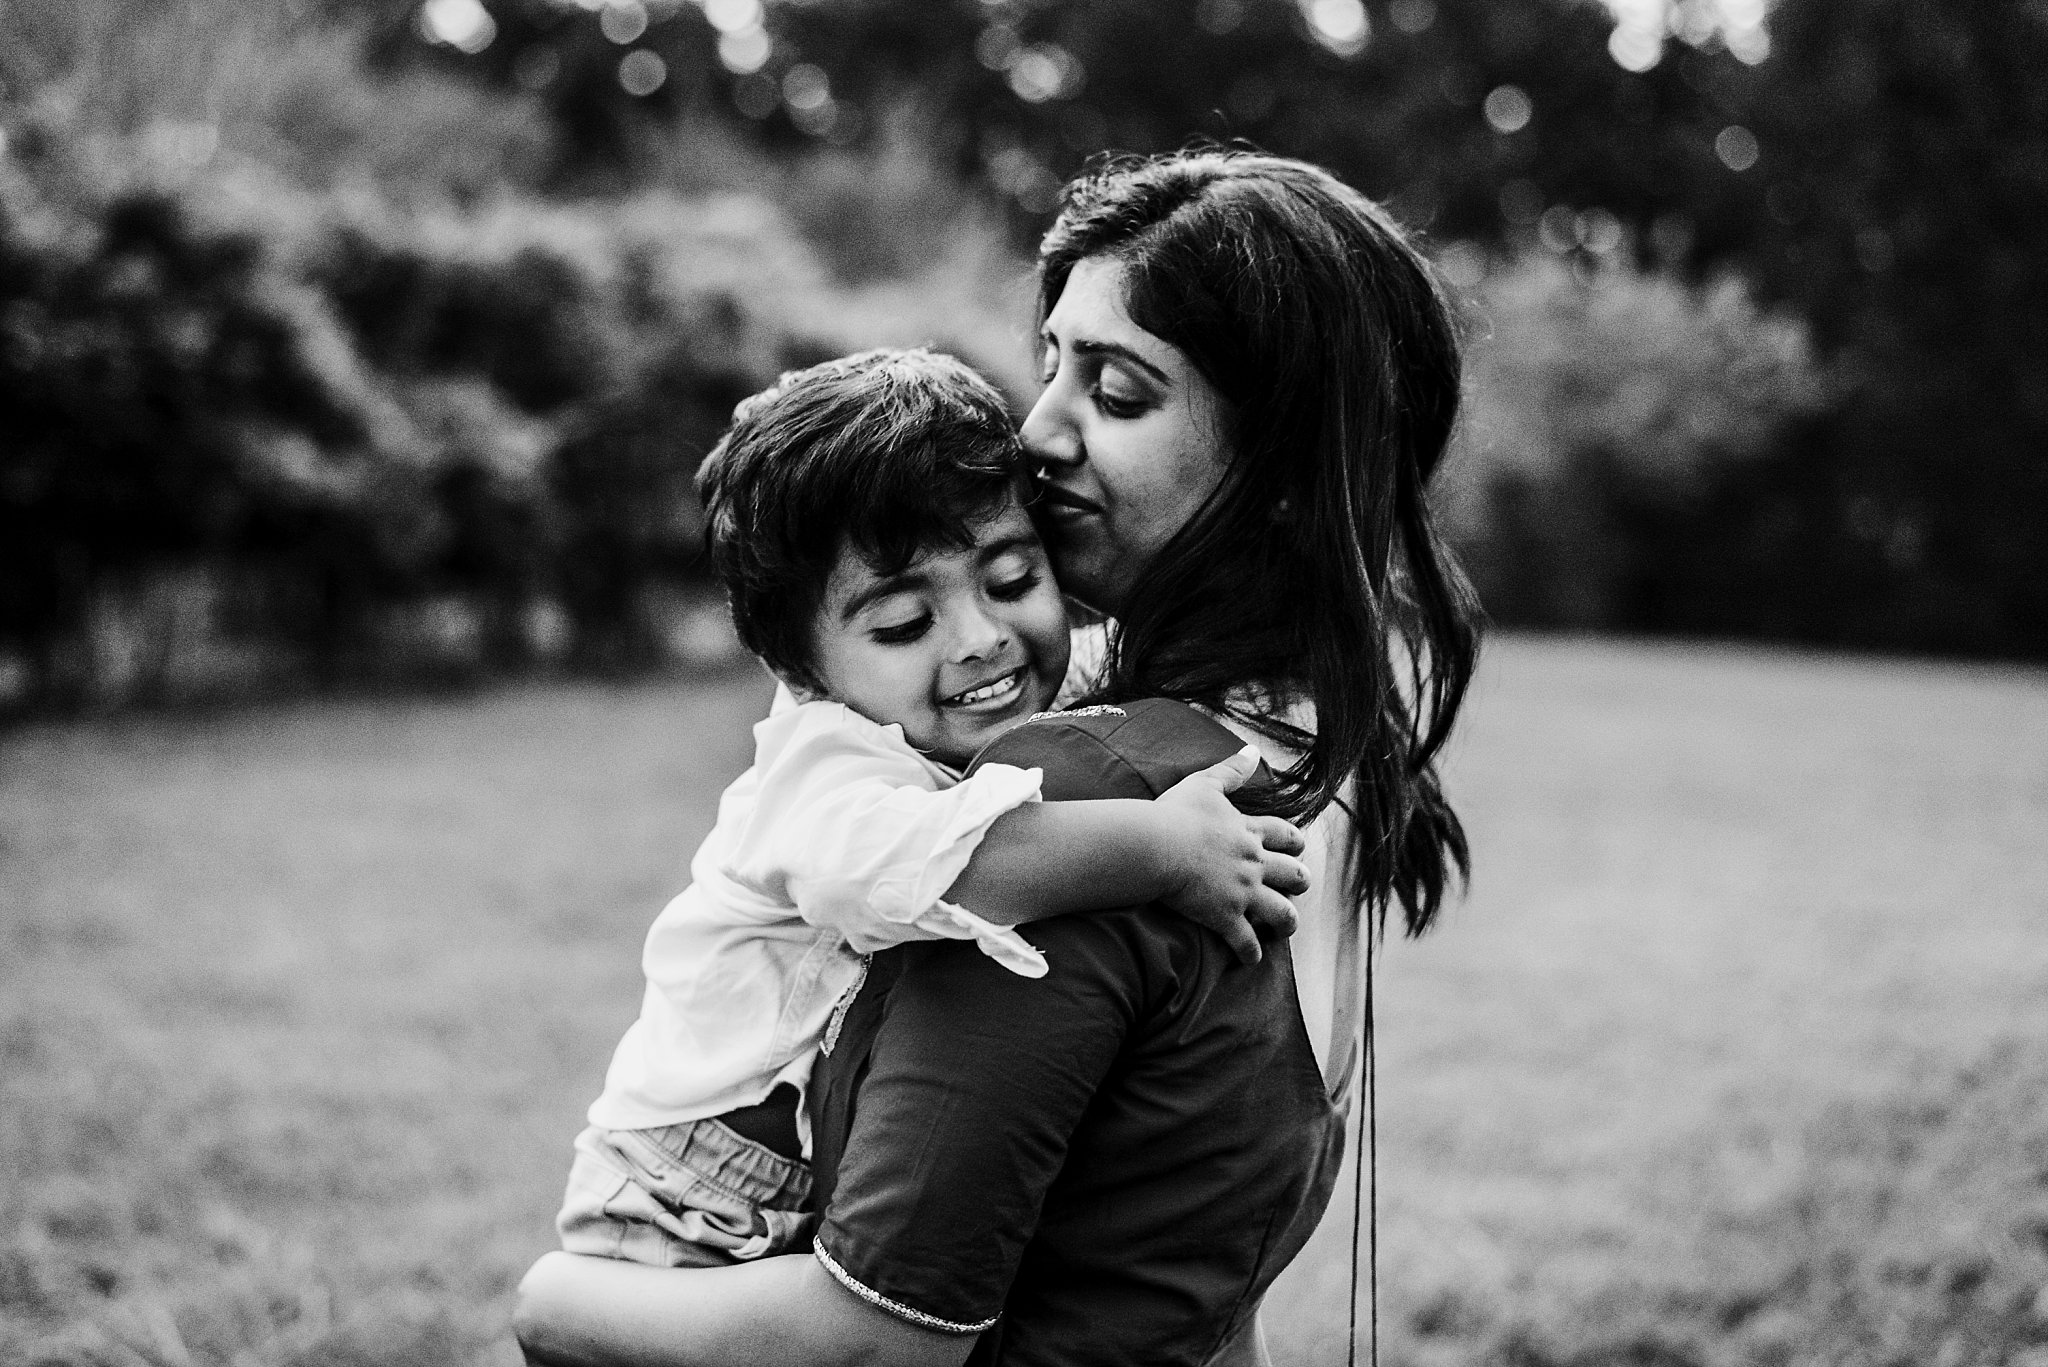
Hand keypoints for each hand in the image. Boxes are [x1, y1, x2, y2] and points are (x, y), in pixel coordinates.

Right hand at [1152, 746, 1309, 964]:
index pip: (1285, 835)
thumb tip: (1252, 751)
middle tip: (1297, 887)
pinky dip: (1250, 953)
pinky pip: (1246, 942)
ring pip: (1282, 913)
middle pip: (1293, 875)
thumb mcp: (1204, 784)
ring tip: (1284, 929)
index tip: (1298, 847)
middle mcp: (1253, 864)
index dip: (1294, 842)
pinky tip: (1249, 960)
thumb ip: (1231, 770)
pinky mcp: (1226, 917)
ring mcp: (1243, 893)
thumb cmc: (1175, 814)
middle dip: (1299, 882)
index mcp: (1248, 832)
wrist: (1155, 847)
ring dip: (1286, 923)